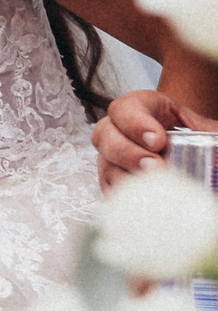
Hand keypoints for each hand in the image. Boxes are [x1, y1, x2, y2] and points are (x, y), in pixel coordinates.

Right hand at [95, 89, 217, 188]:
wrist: (192, 152)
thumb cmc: (197, 137)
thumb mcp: (205, 129)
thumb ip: (210, 134)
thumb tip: (217, 150)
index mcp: (141, 108)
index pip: (125, 108)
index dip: (136, 123)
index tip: (158, 141)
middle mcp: (118, 129)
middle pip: (104, 135)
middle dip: (128, 152)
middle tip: (155, 166)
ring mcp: (112, 155)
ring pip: (104, 163)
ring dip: (125, 177)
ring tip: (151, 188)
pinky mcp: (113, 179)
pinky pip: (108, 188)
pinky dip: (122, 196)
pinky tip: (143, 202)